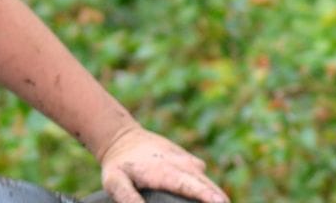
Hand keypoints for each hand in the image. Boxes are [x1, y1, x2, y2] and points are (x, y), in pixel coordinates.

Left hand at [96, 124, 229, 202]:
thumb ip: (127, 197)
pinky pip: (205, 179)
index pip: (191, 185)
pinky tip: (213, 201)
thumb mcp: (115, 181)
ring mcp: (189, 163)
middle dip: (219, 199)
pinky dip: (211, 191)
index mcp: (165, 170)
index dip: (207, 195)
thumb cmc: (118, 165)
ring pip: (209, 183)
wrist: (123, 138)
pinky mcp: (192, 164)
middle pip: (208, 186)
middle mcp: (182, 165)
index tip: (221, 202)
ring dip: (218, 196)